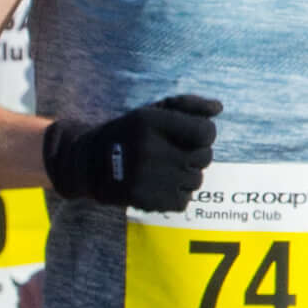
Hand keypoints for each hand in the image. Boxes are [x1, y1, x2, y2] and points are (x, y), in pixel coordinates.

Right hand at [40, 94, 221, 212]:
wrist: (89, 164)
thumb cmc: (130, 133)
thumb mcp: (153, 110)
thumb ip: (188, 105)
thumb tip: (219, 109)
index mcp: (150, 122)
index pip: (206, 132)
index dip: (204, 134)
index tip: (191, 136)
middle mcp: (149, 149)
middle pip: (204, 158)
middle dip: (196, 156)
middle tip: (177, 154)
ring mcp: (146, 177)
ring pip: (196, 181)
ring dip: (187, 176)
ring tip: (168, 170)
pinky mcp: (144, 200)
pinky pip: (183, 201)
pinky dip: (177, 195)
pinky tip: (161, 186)